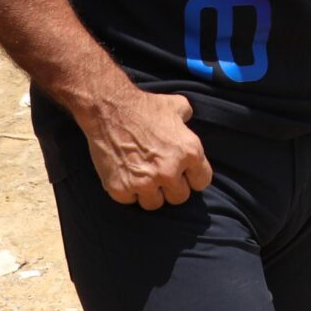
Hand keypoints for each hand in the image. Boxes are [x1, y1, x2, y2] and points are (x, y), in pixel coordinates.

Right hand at [78, 86, 212, 209]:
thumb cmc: (144, 106)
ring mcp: (145, 183)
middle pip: (179, 197)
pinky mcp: (121, 189)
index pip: (201, 182)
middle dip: (171, 187)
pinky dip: (127, 191)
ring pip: (154, 204)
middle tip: (159, 174)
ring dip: (149, 193)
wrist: (108, 108)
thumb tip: (188, 120)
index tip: (183, 173)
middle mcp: (170, 171)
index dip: (191, 177)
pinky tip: (124, 175)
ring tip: (142, 177)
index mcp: (189, 153)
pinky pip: (130, 200)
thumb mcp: (176, 106)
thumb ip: (187, 118)